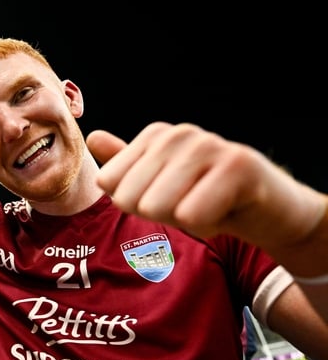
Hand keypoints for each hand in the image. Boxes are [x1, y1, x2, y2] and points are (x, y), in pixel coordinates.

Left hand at [87, 122, 324, 247]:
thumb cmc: (207, 198)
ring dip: (183, 221)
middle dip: (159, 216)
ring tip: (207, 207)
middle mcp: (179, 134)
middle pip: (131, 198)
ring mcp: (209, 145)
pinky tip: (225, 212)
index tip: (169, 198)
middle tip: (191, 205)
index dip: (136, 205)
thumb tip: (92, 138)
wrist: (267, 210)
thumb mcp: (160, 186)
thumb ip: (125, 166)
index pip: (110, 185)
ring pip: (159, 206)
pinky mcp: (238, 165)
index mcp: (156, 136)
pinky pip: (193, 214)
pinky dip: (207, 225)